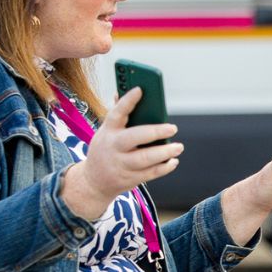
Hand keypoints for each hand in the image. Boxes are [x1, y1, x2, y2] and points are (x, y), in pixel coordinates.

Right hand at [62, 87, 182, 218]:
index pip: (116, 113)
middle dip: (155, 132)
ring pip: (144, 159)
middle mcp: (113, 147)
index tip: (140, 89)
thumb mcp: (105, 132)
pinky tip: (173, 160)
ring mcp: (121, 164)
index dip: (127, 101)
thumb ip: (117, 115)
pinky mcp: (129, 178)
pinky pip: (149, 173)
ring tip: (178, 147)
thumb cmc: (105, 150)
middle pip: (134, 137)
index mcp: (108, 131)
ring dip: (164, 153)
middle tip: (173, 128)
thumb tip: (121, 92)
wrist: (93, 182)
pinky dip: (164, 167)